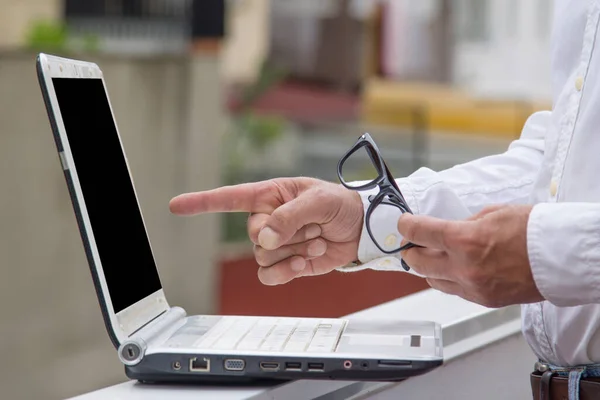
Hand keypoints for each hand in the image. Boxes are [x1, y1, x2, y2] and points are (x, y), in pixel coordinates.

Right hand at [169, 178, 363, 284]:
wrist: (360, 230)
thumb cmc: (340, 204)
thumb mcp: (318, 200)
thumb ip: (288, 216)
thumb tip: (263, 239)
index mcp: (270, 195)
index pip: (229, 198)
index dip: (202, 202)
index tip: (176, 205)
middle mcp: (267, 219)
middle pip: (254, 235)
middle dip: (286, 233)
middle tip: (313, 224)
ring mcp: (275, 244)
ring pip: (263, 256)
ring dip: (295, 249)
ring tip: (317, 237)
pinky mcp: (285, 263)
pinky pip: (269, 275)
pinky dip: (287, 270)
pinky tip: (305, 260)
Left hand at [398, 205, 542, 307]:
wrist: (561, 257)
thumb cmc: (533, 230)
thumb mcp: (492, 213)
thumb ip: (464, 223)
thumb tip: (447, 230)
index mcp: (464, 240)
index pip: (418, 233)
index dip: (406, 226)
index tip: (404, 224)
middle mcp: (463, 267)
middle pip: (417, 262)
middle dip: (411, 251)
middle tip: (412, 243)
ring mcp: (473, 287)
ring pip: (432, 281)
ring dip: (427, 267)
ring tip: (433, 256)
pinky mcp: (483, 300)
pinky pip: (454, 291)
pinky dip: (448, 279)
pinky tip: (454, 268)